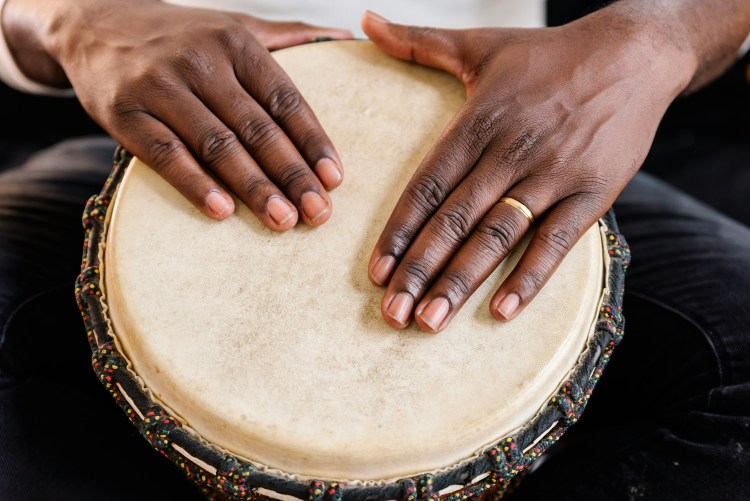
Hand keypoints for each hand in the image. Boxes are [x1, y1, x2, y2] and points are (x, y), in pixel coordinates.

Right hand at [4, 0, 351, 226]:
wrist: (93, 22)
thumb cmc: (179, 35)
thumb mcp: (234, 25)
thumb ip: (288, 36)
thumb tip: (344, 38)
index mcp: (236, 44)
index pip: (285, 100)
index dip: (312, 142)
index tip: (334, 180)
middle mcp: (201, 61)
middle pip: (257, 128)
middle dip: (292, 175)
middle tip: (318, 213)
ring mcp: (160, 86)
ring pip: (217, 145)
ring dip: (254, 187)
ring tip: (283, 220)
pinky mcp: (124, 112)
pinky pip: (166, 154)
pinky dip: (196, 184)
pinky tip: (223, 210)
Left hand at [361, 9, 694, 331]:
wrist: (634, 52)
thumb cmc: (549, 56)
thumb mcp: (481, 45)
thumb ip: (420, 43)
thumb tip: (365, 21)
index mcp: (478, 121)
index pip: (426, 185)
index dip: (399, 231)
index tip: (375, 272)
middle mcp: (510, 150)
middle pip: (454, 219)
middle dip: (419, 269)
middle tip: (392, 314)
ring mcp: (553, 173)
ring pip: (498, 235)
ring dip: (462, 281)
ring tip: (430, 322)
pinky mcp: (594, 192)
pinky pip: (557, 241)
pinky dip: (531, 277)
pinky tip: (501, 312)